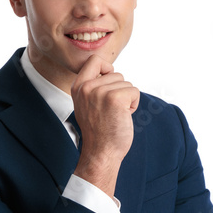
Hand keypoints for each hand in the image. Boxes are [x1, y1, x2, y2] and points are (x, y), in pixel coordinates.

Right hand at [71, 55, 139, 196]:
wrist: (101, 152)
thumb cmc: (99, 130)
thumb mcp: (87, 103)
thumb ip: (93, 87)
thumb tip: (111, 72)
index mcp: (78, 87)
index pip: (94, 60)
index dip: (107, 68)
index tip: (108, 83)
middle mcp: (87, 87)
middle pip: (116, 73)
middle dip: (120, 90)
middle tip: (111, 110)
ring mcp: (100, 92)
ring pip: (126, 83)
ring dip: (127, 98)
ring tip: (116, 114)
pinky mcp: (115, 98)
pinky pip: (134, 91)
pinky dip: (134, 104)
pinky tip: (123, 116)